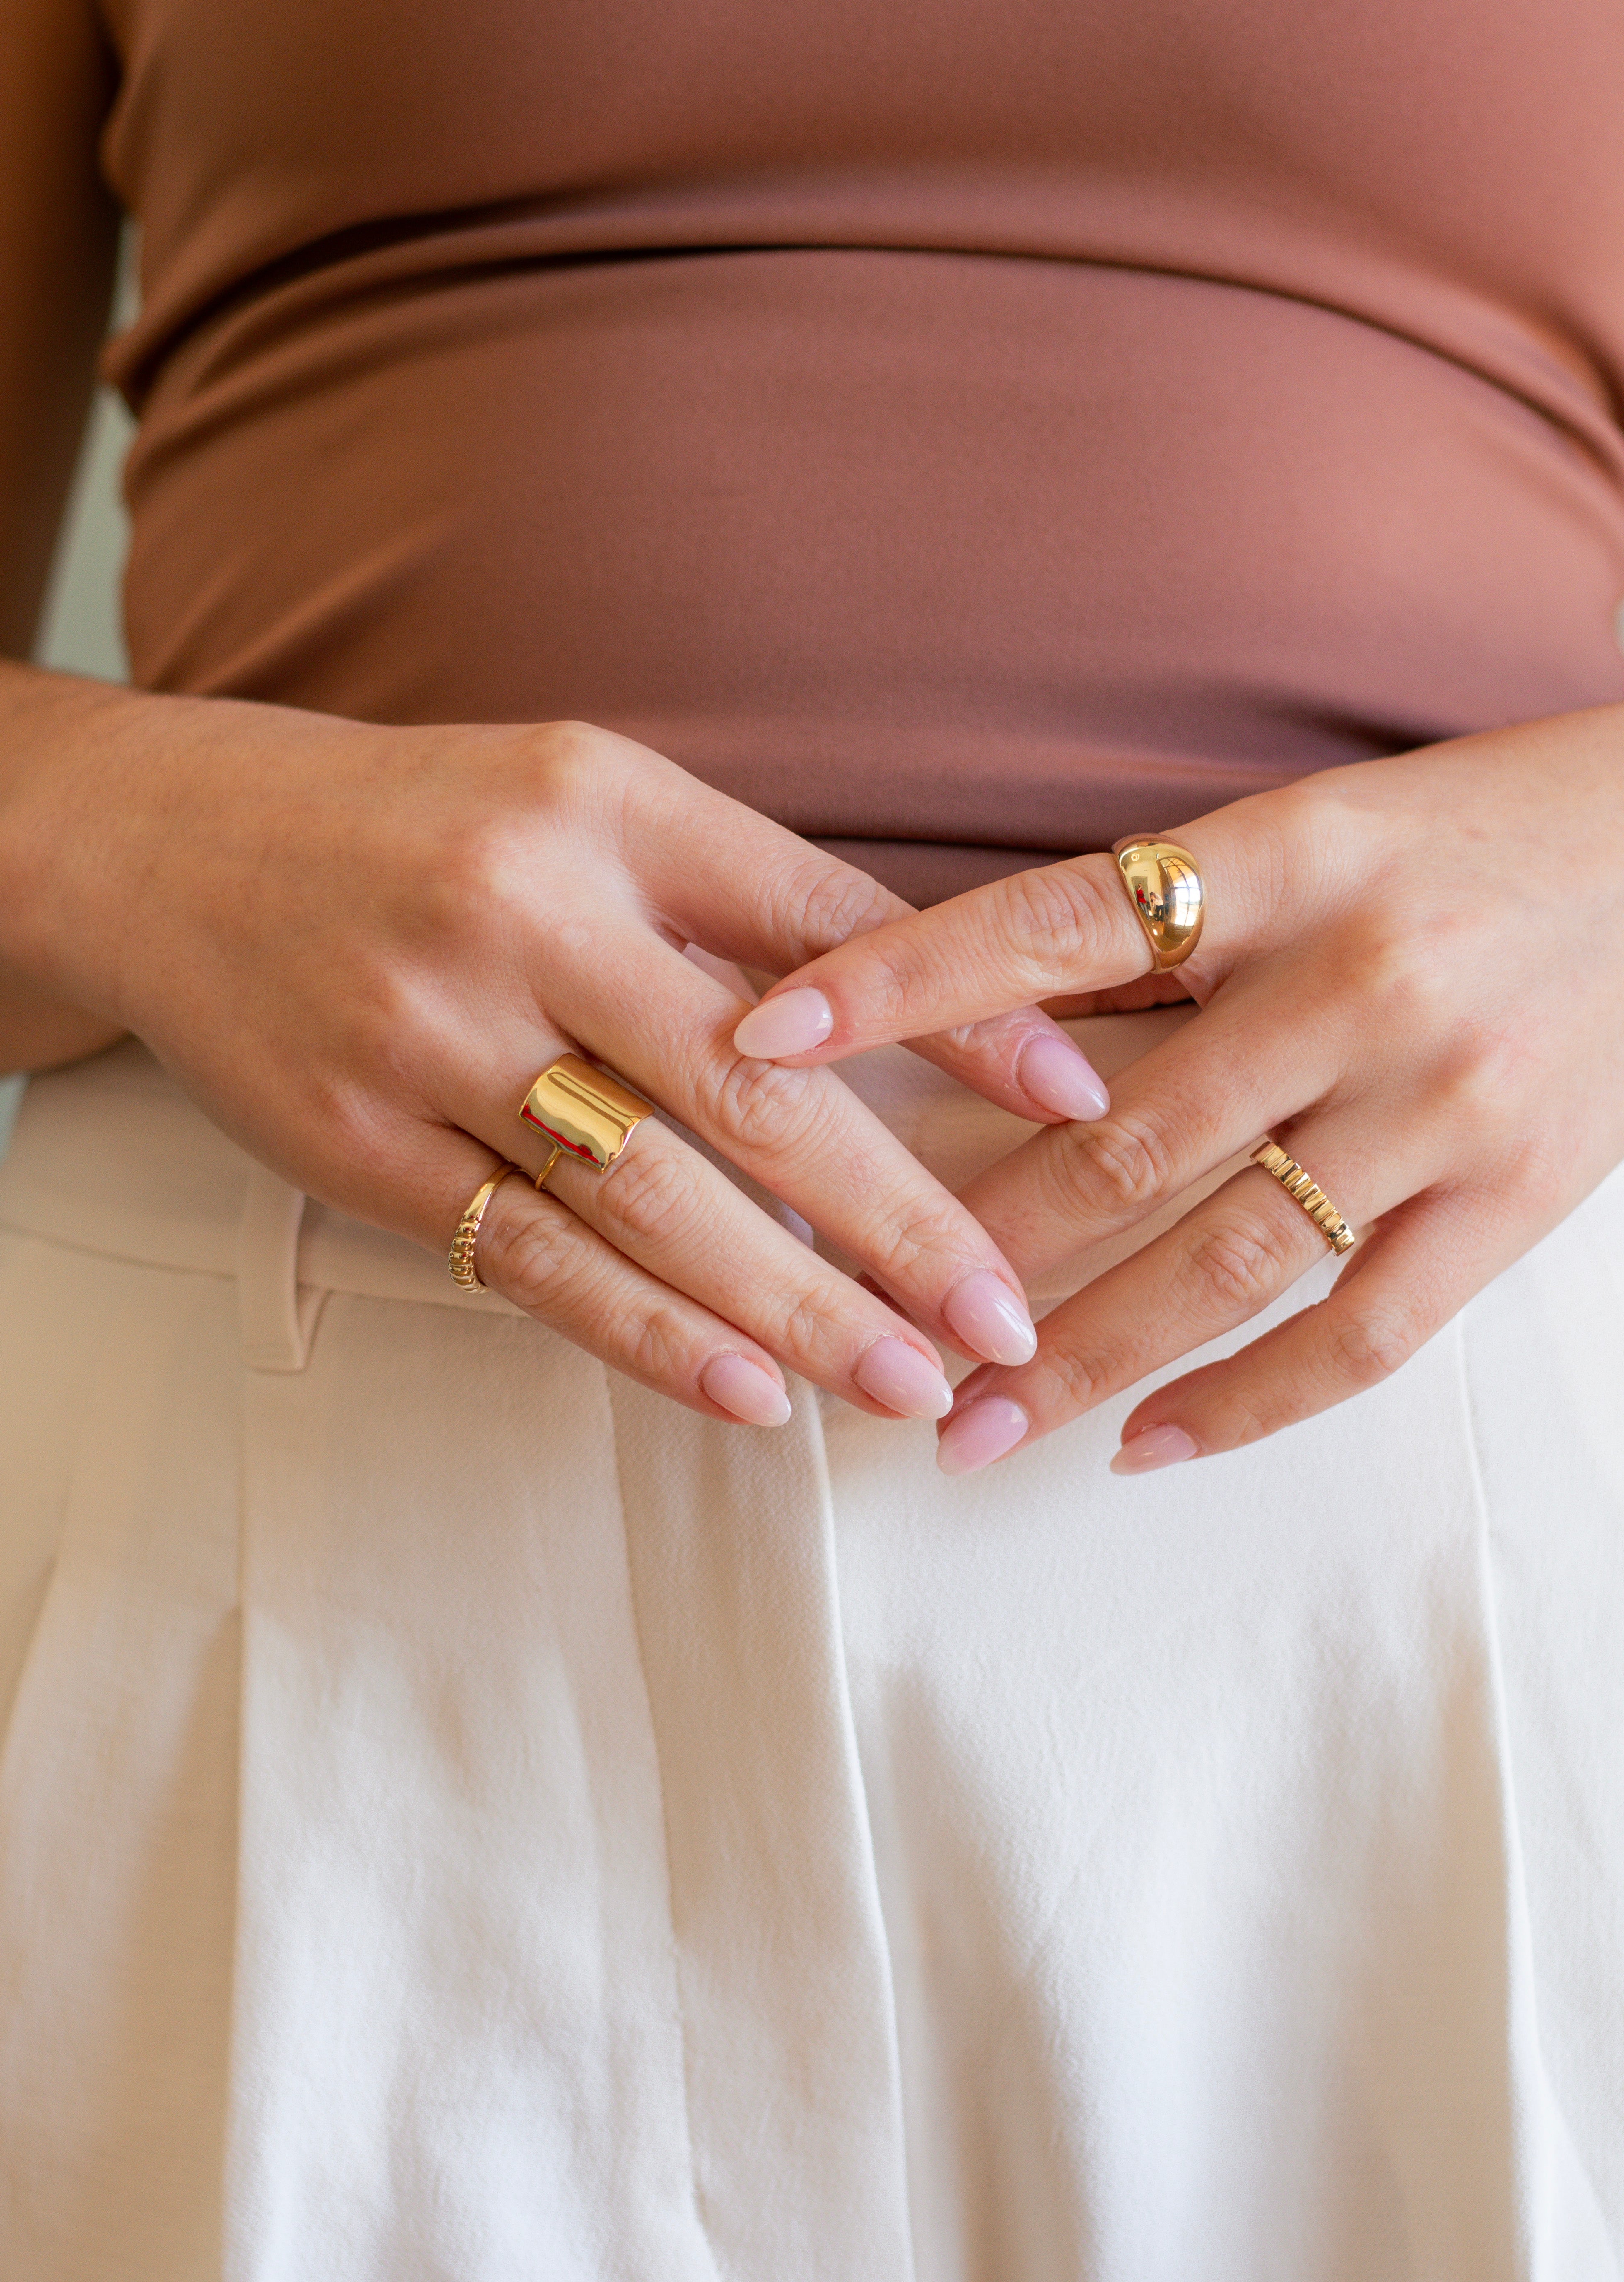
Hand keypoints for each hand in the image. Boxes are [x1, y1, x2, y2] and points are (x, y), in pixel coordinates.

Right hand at [0, 690, 1107, 1423]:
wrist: (177, 846)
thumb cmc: (429, 828)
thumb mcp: (592, 805)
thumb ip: (748, 902)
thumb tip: (935, 1020)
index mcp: (606, 810)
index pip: (824, 927)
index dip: (963, 1026)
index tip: (1083, 1113)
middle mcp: (523, 917)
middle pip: (751, 1094)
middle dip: (900, 1221)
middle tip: (1004, 1318)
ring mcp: (431, 1038)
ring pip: (648, 1202)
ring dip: (795, 1308)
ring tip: (906, 1385)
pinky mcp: (361, 1144)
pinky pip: (528, 1261)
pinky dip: (647, 1335)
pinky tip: (747, 1394)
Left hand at [731, 706, 1623, 1468]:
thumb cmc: (1466, 840)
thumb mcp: (1312, 837)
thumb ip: (1165, 936)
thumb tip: (983, 1041)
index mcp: (1293, 858)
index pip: (1058, 923)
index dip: (901, 983)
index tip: (762, 1045)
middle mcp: (1364, 981)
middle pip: (1127, 1141)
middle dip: (975, 1245)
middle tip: (850, 1321)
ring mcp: (1448, 1103)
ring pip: (1226, 1259)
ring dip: (1079, 1356)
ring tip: (964, 1427)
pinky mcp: (1519, 1198)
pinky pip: (1363, 1333)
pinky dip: (1245, 1400)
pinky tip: (1142, 1444)